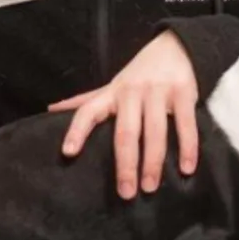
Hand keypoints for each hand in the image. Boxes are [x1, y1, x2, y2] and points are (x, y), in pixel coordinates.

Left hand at [51, 31, 198, 198]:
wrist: (176, 47)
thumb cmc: (138, 75)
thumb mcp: (111, 86)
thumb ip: (85, 100)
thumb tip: (50, 110)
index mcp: (112, 93)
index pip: (88, 111)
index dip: (76, 130)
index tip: (68, 153)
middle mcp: (132, 92)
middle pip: (125, 132)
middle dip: (125, 164)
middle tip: (125, 193)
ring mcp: (158, 92)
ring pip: (154, 131)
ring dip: (153, 161)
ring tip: (150, 187)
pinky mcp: (183, 93)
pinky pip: (185, 124)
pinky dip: (188, 147)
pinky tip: (187, 169)